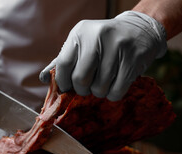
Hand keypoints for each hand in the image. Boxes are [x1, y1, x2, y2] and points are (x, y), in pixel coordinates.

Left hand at [40, 11, 166, 100]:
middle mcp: (97, 37)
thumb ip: (62, 61)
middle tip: (86, 88)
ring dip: (99, 92)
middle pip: (81, 78)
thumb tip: (43, 78)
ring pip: (100, 87)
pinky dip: (113, 94)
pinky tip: (114, 85)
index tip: (67, 88)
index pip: (64, 64)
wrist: (138, 30)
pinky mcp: (133, 58)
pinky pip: (117, 90)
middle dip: (82, 90)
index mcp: (80, 33)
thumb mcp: (81, 45)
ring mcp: (117, 46)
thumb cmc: (103, 43)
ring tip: (102, 84)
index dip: (63, 82)